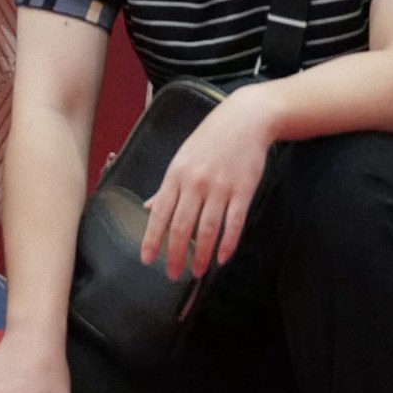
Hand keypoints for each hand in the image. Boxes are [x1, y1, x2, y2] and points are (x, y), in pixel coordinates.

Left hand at [140, 91, 281, 279]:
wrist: (246, 119)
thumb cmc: (210, 139)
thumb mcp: (182, 158)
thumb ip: (166, 187)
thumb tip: (149, 208)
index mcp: (176, 175)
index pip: (160, 213)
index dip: (152, 239)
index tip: (147, 260)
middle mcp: (195, 183)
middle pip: (182, 226)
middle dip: (175, 254)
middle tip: (172, 274)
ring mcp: (221, 187)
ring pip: (207, 229)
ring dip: (201, 254)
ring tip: (197, 272)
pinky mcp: (244, 190)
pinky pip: (234, 223)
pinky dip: (228, 243)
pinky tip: (222, 257)